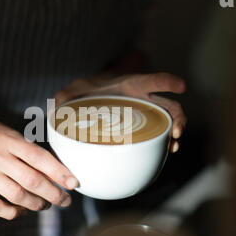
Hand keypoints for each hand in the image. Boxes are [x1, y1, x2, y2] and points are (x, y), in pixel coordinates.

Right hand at [0, 111, 78, 219]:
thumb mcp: (2, 130)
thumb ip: (23, 147)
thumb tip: (51, 166)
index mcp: (7, 139)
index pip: (40, 157)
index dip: (60, 172)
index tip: (74, 183)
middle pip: (32, 180)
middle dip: (54, 194)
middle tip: (65, 201)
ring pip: (17, 195)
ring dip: (36, 204)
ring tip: (44, 205)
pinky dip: (12, 213)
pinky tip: (20, 211)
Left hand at [54, 73, 186, 151]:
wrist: (93, 99)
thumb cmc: (86, 91)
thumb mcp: (74, 91)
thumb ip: (64, 98)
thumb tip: (53, 111)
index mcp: (131, 86)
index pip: (152, 81)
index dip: (167, 81)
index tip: (182, 86)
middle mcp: (143, 100)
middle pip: (168, 105)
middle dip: (178, 117)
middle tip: (176, 131)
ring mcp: (146, 114)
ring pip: (168, 122)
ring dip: (174, 134)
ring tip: (174, 147)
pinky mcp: (143, 128)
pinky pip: (157, 136)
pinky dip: (163, 145)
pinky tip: (164, 154)